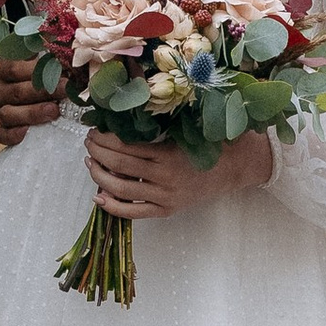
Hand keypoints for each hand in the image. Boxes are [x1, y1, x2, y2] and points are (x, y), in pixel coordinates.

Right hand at [0, 54, 62, 147]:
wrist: (29, 91)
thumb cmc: (40, 72)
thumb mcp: (42, 55)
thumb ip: (49, 45)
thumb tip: (62, 35)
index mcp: (4, 68)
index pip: (15, 69)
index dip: (38, 70)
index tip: (62, 70)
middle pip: (17, 92)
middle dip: (44, 92)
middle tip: (67, 90)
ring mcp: (0, 110)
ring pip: (8, 114)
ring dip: (32, 113)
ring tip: (54, 111)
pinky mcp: (3, 129)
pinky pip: (2, 134)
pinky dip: (13, 135)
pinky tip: (27, 132)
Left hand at [84, 127, 274, 217]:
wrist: (238, 166)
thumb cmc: (212, 141)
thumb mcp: (187, 128)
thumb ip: (160, 123)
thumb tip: (127, 113)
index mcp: (168, 155)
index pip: (125, 148)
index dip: (105, 139)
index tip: (94, 130)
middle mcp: (164, 178)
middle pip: (119, 167)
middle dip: (98, 153)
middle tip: (88, 143)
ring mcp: (165, 197)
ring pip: (122, 190)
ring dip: (99, 176)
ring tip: (90, 163)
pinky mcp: (167, 210)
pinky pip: (133, 213)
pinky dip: (113, 206)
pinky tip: (98, 196)